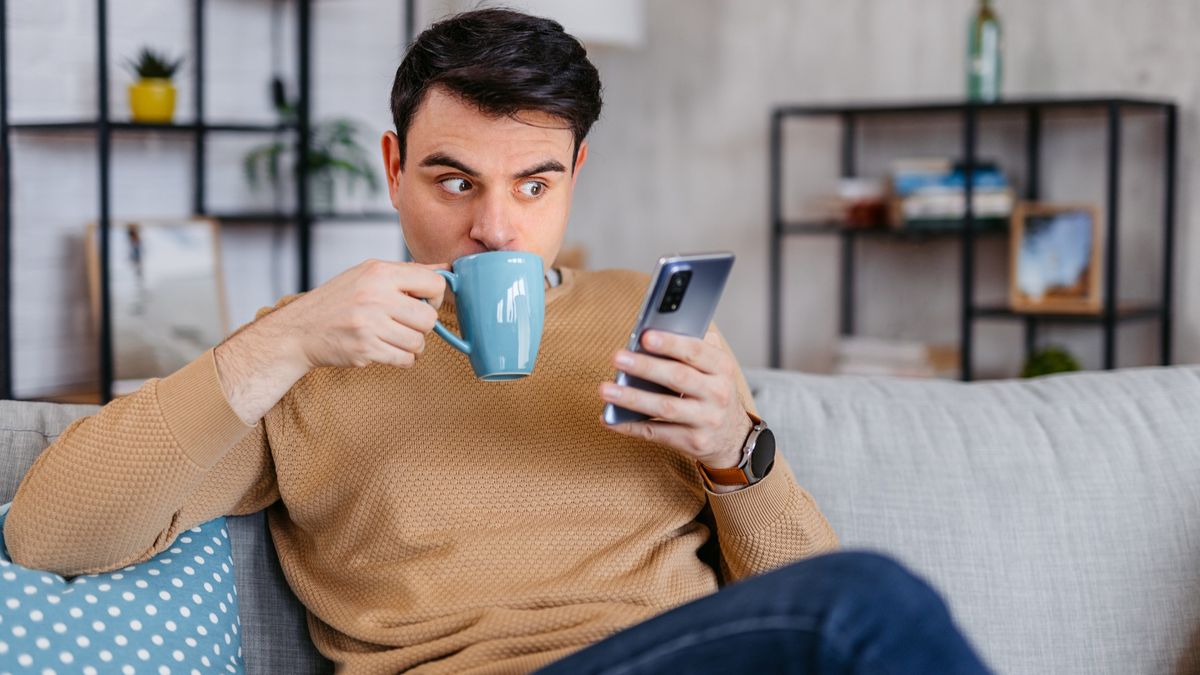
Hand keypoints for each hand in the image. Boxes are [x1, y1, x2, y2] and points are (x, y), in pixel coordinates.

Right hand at [273, 258, 447, 369]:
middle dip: (422, 325)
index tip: (423, 302)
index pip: (434, 283)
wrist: (301, 330)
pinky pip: (405, 359)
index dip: (435, 296)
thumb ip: (408, 273)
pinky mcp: (366, 349)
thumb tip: (447, 269)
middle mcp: (376, 296)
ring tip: (394, 337)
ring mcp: (370, 324)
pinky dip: (402, 358)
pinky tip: (387, 349)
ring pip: (419, 342)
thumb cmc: (338, 300)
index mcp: (380, 272)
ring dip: (412, 344)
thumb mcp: (369, 274)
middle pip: (428, 318)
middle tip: (406, 323)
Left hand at [600, 329, 752, 468]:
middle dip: (646, 367)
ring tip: (606, 389)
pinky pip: (657, 433)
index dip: (670, 343)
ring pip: (665, 408)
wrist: (733, 437)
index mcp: (722, 368)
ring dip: (632, 398)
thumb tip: (659, 330)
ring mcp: (706, 420)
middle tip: (618, 358)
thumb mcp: (715, 369)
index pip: (696, 351)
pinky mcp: (693, 442)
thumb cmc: (713, 393)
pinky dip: (631, 427)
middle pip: (678, 378)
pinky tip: (610, 419)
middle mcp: (717, 394)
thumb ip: (695, 348)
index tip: (645, 337)